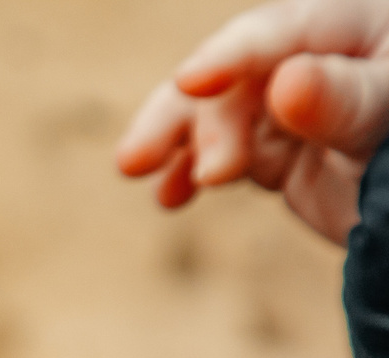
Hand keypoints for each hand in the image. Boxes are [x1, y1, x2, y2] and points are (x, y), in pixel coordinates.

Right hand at [118, 0, 388, 241]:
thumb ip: (343, 98)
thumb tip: (285, 82)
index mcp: (354, 23)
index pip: (280, 32)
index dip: (234, 54)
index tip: (192, 81)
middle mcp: (312, 58)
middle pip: (235, 76)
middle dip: (204, 118)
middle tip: (211, 171)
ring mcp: (289, 107)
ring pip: (213, 114)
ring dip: (178, 142)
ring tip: (141, 173)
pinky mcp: (276, 152)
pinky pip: (218, 157)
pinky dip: (187, 175)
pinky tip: (170, 198)